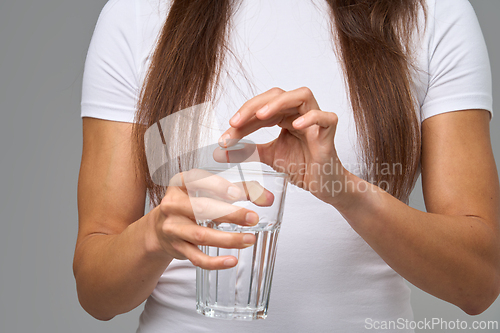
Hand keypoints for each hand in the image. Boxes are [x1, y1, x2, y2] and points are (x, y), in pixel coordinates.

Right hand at [151, 169, 272, 269]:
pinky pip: (197, 258)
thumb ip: (237, 190)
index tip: (237, 193)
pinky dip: (215, 262)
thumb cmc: (190, 204)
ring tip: (249, 239)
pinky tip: (232, 260)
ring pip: (201, 235)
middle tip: (253, 218)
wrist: (160, 228)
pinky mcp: (177, 248)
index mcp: (180, 184)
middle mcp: (172, 204)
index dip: (217, 186)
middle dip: (229, 214)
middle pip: (201, 209)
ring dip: (228, 239)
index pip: (196, 180)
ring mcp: (173, 228)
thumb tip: (266, 197)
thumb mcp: (206, 191)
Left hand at [219, 87, 346, 203]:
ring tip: (261, 115)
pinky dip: (312, 117)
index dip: (242, 118)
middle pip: (277, 95)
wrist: (323, 185)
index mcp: (285, 116)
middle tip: (235, 122)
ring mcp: (316, 120)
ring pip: (302, 95)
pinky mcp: (329, 132)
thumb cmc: (302, 166)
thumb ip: (246, 152)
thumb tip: (219, 152)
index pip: (261, 108)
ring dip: (279, 102)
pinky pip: (325, 117)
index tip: (225, 136)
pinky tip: (297, 125)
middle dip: (253, 106)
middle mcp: (300, 112)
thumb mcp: (268, 157)